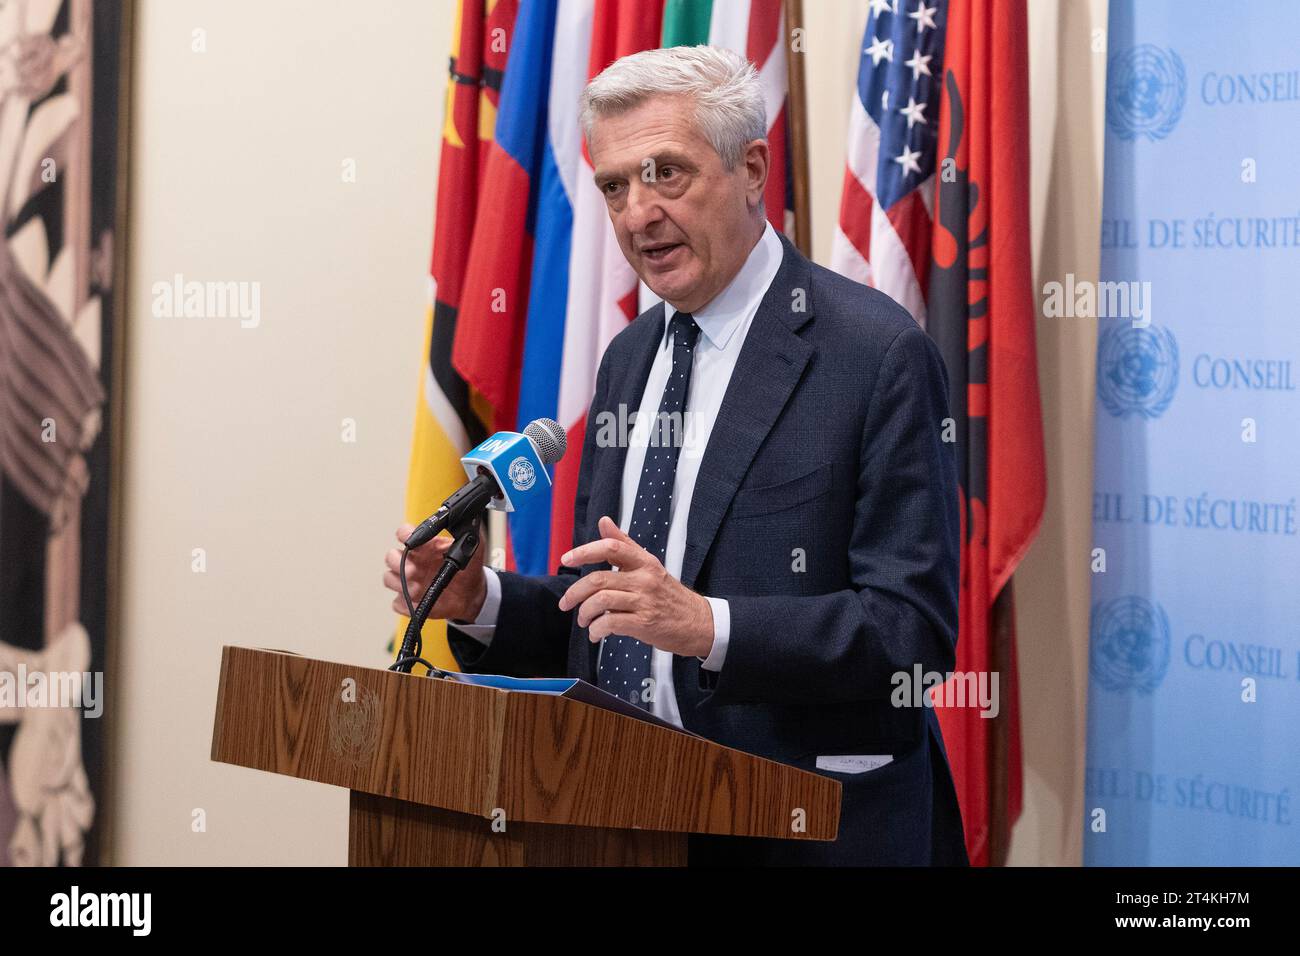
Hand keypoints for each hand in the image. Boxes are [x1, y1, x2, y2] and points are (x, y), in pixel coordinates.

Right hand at [383, 523, 487, 621]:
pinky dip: (405, 603)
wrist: (472, 595)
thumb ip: (467, 531)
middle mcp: (414, 561)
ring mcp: (410, 581)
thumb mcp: (474, 545)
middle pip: (391, 556)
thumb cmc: (469, 569)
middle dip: (398, 563)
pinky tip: (419, 602)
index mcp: (425, 546)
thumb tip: (463, 519)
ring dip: (402, 584)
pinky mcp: (410, 601)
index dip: (404, 534)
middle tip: (415, 571)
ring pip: (389, 578)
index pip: (405, 533)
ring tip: (419, 589)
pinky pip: (398, 602)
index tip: (410, 539)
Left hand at [557, 516, 713, 657]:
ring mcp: (645, 601)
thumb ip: (624, 544)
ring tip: (583, 620)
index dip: (584, 552)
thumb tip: (603, 521)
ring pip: (601, 602)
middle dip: (575, 593)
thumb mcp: (650, 565)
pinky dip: (596, 629)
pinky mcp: (645, 623)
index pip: (611, 548)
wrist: (698, 622)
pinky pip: (610, 623)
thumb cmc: (669, 594)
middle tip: (566, 603)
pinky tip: (595, 633)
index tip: (566, 559)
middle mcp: (645, 579)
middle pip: (598, 579)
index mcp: (645, 561)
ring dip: (584, 614)